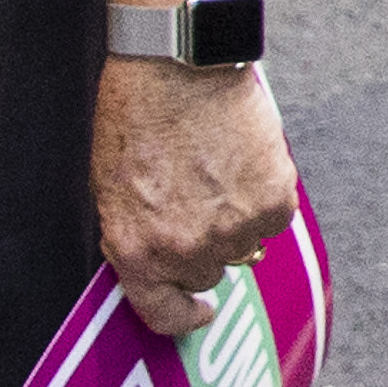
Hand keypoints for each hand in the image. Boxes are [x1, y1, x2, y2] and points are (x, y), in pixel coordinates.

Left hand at [90, 60, 296, 336]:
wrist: (178, 68)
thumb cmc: (137, 116)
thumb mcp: (113, 189)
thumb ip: (139, 236)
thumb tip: (163, 259)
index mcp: (136, 249)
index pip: (163, 314)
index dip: (184, 318)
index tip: (199, 312)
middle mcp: (184, 249)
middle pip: (208, 273)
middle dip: (205, 245)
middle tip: (199, 201)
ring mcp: (232, 229)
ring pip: (246, 244)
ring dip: (237, 217)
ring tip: (218, 171)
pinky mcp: (272, 202)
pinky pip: (274, 216)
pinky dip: (265, 193)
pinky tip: (242, 161)